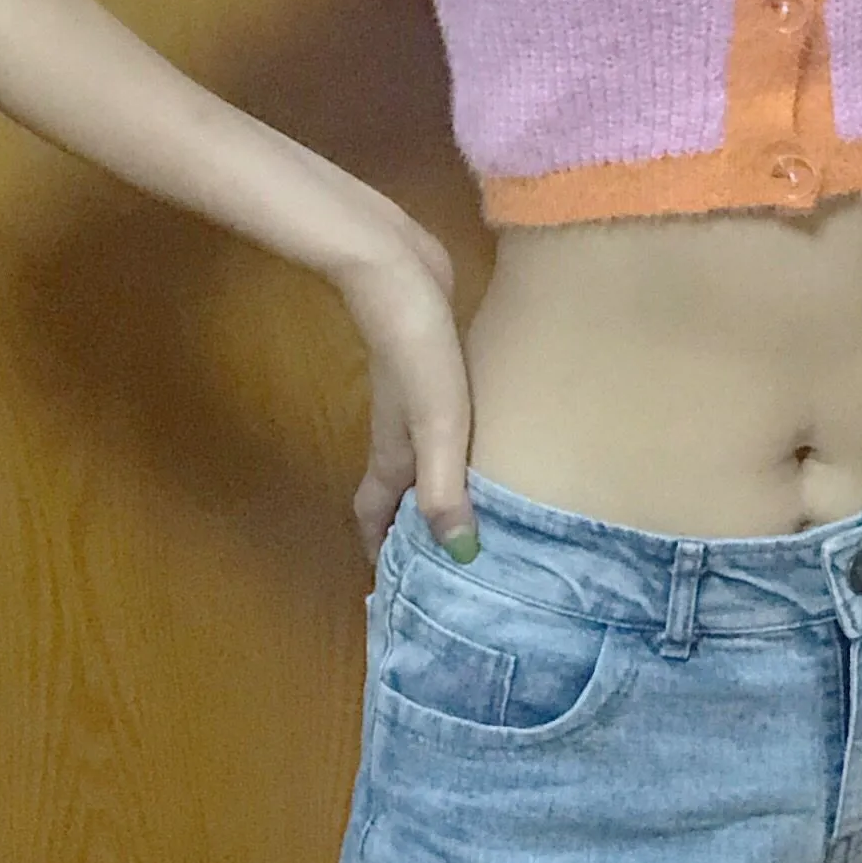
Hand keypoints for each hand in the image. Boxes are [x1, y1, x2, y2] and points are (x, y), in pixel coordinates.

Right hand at [335, 235, 479, 568]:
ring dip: (434, 489)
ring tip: (472, 515)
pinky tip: (485, 448)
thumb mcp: (437, 427)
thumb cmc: (417, 354)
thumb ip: (444, 488)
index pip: (376, 516)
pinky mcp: (433, 372)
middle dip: (411, 529)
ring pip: (417, 459)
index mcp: (395, 454)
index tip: (397, 590)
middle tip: (447, 560)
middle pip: (397, 492)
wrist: (398, 273)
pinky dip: (453, 450)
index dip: (380, 552)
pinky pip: (440, 427)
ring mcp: (413, 401)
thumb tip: (459, 556)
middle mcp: (398, 435)